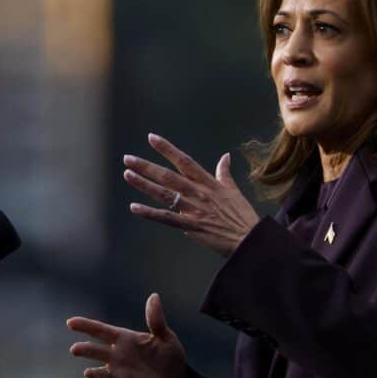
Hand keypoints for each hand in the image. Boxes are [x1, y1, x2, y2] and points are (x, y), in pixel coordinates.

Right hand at [67, 293, 186, 377]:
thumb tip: (154, 296)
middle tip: (75, 349)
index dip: (86, 325)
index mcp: (124, 339)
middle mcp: (116, 356)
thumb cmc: (170, 356)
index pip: (101, 331)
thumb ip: (156, 321)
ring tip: (90, 374)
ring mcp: (117, 374)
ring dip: (92, 374)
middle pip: (95, 351)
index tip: (70, 322)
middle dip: (84, 350)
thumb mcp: (166, 337)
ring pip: (97, 374)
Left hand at [123, 133, 259, 256]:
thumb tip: (225, 156)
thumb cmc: (242, 216)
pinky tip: (134, 207)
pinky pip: (166, 218)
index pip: (184, 161)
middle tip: (127, 158)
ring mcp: (193, 209)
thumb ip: (224, 173)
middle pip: (168, 176)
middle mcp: (198, 193)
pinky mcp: (191, 226)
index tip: (151, 138)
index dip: (167, 149)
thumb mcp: (233, 191)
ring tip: (128, 175)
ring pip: (164, 194)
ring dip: (144, 184)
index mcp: (208, 182)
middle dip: (146, 166)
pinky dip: (150, 213)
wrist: (249, 239)